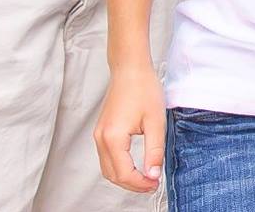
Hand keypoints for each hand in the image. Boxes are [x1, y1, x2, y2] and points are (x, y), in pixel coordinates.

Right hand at [93, 64, 165, 192]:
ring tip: (146, 177)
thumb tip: (153, 175)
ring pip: (108, 168)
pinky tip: (135, 166)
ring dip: (125, 177)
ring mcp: (99, 135)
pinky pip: (107, 158)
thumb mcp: (156, 122)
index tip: (155, 183)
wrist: (130, 69)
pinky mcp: (102, 132)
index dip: (140, 184)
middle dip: (132, 184)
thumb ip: (154, 151)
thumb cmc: (143, 89)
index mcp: (113, 138)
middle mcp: (101, 139)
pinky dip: (119, 167)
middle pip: (113, 175)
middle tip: (152, 184)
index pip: (124, 174)